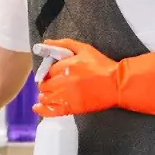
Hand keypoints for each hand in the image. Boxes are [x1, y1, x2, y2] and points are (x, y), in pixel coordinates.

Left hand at [32, 38, 154, 117]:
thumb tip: (44, 43)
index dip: (48, 72)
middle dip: (46, 83)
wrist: (116, 84)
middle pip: (44, 84)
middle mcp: (63, 81)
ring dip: (45, 94)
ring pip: (46, 97)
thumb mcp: (83, 49)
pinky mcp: (73, 108)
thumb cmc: (101, 65)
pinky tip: (38, 107)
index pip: (47, 70)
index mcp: (66, 66)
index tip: (51, 73)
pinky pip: (52, 111)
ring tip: (49, 93)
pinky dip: (43, 110)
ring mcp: (67, 96)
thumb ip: (63, 44)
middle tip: (51, 82)